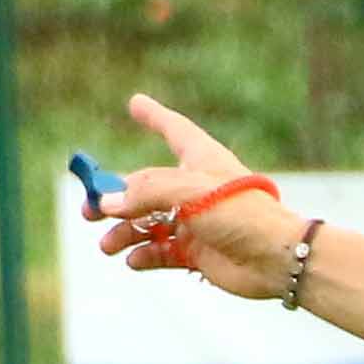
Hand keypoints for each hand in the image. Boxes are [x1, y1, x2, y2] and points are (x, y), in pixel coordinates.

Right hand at [91, 94, 307, 303]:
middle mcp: (195, 187)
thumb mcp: (189, 192)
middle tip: (88, 211)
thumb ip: (145, 192)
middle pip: (145, 186)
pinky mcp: (198, 252)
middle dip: (115, 198)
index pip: (173, 129)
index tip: (135, 102)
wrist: (275, 259)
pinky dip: (144, 255)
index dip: (153, 115)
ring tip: (108, 245)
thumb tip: (108, 204)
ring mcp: (196, 221)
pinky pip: (161, 251)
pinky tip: (133, 260)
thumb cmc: (241, 214)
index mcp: (201, 159)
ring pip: (148, 223)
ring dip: (124, 232)